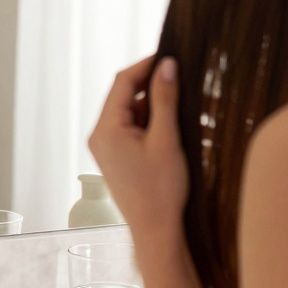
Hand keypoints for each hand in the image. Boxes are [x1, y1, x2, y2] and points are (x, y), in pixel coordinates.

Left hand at [87, 55, 188, 236]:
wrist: (156, 231)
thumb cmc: (161, 190)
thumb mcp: (167, 139)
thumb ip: (165, 99)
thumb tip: (166, 64)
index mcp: (106, 129)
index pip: (122, 81)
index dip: (146, 65)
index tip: (171, 56)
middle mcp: (100, 135)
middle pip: (125, 96)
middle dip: (154, 87)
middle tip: (183, 81)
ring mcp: (107, 147)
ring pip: (132, 113)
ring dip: (157, 107)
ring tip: (187, 110)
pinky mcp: (117, 157)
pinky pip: (133, 129)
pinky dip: (153, 124)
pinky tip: (176, 128)